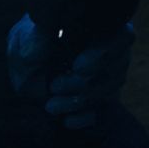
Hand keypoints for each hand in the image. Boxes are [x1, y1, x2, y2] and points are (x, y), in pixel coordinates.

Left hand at [6, 13, 135, 129]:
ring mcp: (111, 77)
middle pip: (114, 70)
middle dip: (82, 83)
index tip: (77, 66)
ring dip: (78, 102)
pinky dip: (84, 118)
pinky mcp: (102, 100)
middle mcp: (113, 51)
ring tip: (51, 105)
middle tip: (54, 86)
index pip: (122, 37)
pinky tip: (66, 120)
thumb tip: (34, 52)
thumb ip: (33, 41)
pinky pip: (101, 112)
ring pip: (107, 92)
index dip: (104, 53)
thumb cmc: (32, 45)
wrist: (29, 70)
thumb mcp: (26, 37)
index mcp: (100, 27)